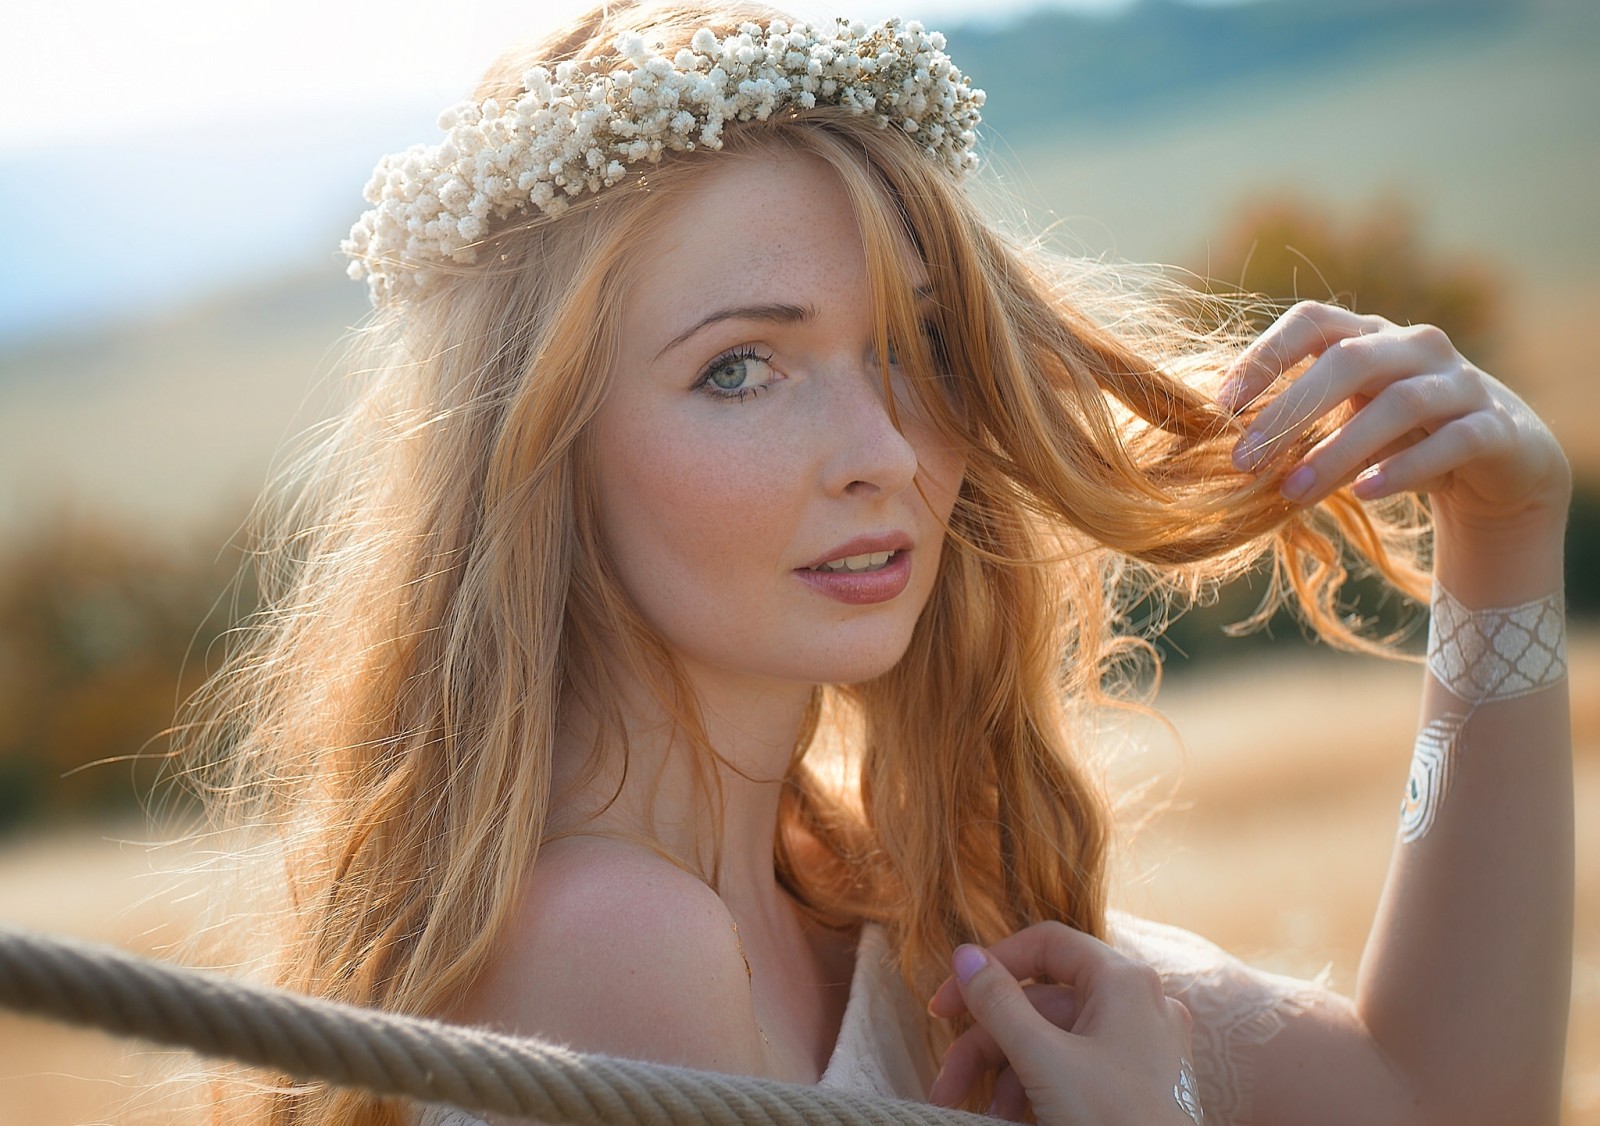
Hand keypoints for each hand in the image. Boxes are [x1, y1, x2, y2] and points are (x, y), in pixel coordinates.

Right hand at [926, 922, 1198, 1124]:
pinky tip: (1010, 1122)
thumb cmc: (1112, 1123)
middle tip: (946, 1083)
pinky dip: (1039, 1090)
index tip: (945, 1006)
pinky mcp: (1139, 1084)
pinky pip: (1077, 1069)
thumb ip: (998, 1003)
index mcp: (1124, 981)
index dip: (990, 967)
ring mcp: (1142, 1046)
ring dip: (1006, 1077)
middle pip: (1041, 1004)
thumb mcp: (1044, 1061)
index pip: (1046, 944)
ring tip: (979, 1117)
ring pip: (1054, 1042)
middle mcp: (1139, 1004)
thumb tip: (964, 954)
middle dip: (986, 1046)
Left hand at [1219, 301, 1570, 545]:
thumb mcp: (1345, 423)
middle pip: (1350, 360)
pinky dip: (1403, 469)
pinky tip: (1363, 493)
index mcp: (1370, 336)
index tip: (1221, 405)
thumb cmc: (1401, 438)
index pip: (1312, 322)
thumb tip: (1222, 446)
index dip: (1264, 356)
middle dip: (1290, 409)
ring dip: (1338, 450)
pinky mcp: (1495, 428)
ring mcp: (1462, 384)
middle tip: (1243, 459)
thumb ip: (1297, 422)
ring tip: (1293, 492)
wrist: (1499, 464)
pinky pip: (1450, 442)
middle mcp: (1417, 348)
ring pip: (1398, 404)